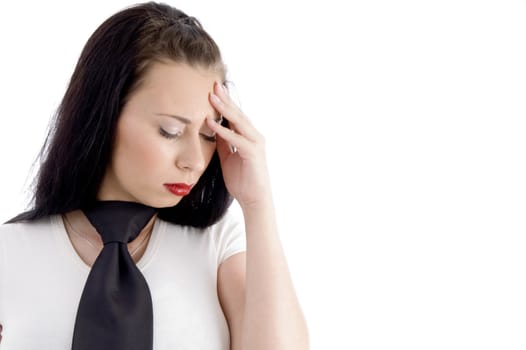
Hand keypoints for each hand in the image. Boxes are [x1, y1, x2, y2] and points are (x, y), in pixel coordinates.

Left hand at [207, 82, 271, 208]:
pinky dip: (223, 131)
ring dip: (225, 109)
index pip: (235, 116)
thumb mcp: (227, 158)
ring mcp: (255, 144)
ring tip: (211, 97)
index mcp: (248, 137)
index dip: (224, 103)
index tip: (212, 90)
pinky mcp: (253, 153)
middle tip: (213, 84)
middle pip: (237, 114)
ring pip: (239, 122)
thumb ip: (222, 143)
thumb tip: (212, 130)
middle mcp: (254, 137)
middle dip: (225, 99)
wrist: (254, 199)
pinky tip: (211, 123)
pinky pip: (236, 139)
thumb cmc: (242, 180)